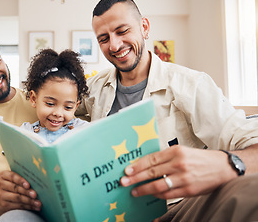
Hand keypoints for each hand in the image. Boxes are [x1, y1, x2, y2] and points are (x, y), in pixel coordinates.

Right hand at [0, 170, 41, 211]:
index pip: (12, 176)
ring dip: (29, 201)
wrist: (1, 196)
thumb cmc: (12, 184)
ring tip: (38, 203)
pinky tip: (35, 207)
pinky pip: (17, 206)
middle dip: (27, 192)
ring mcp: (0, 195)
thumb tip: (37, 180)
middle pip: (15, 188)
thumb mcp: (14, 178)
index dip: (21, 181)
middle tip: (36, 195)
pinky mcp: (3, 205)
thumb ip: (22, 178)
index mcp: (3, 174)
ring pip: (17, 198)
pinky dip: (27, 207)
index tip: (28, 185)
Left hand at [120, 145, 236, 199]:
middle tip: (124, 182)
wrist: (223, 168)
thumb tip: (145, 164)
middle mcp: (179, 164)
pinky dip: (157, 195)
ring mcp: (184, 178)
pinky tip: (150, 194)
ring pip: (158, 185)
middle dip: (136, 178)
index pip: (152, 159)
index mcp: (176, 151)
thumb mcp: (182, 151)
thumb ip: (165, 157)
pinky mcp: (189, 190)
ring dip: (144, 189)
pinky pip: (168, 194)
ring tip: (135, 191)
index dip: (137, 165)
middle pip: (152, 172)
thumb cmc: (200, 159)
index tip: (127, 170)